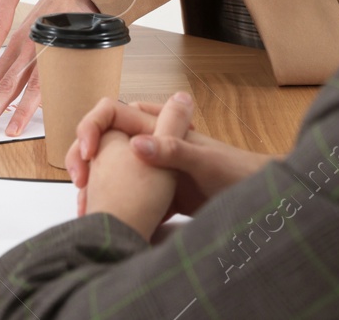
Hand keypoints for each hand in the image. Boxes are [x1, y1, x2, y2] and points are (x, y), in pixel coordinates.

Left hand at [0, 0, 95, 134]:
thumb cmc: (70, 9)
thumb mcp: (47, 29)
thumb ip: (40, 51)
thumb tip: (37, 75)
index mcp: (20, 41)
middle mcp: (22, 47)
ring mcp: (37, 51)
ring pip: (10, 86)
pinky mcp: (53, 55)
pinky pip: (38, 88)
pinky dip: (25, 109)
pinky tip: (14, 126)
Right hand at [70, 92, 273, 215]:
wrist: (258, 199)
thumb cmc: (238, 172)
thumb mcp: (205, 161)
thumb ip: (173, 150)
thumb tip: (136, 144)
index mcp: (157, 128)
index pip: (112, 113)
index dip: (92, 128)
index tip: (88, 154)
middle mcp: (151, 145)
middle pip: (106, 142)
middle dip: (86, 159)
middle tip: (80, 184)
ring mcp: (154, 170)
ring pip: (114, 170)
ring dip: (98, 185)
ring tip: (87, 207)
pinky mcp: (159, 195)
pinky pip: (130, 197)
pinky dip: (118, 208)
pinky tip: (109, 223)